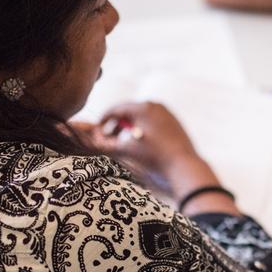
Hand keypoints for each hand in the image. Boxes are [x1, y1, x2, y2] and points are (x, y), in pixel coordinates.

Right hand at [70, 106, 239, 215]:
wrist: (184, 166)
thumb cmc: (153, 158)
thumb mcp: (125, 151)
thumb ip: (104, 145)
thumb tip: (87, 142)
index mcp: (142, 107)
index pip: (116, 108)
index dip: (103, 119)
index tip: (96, 130)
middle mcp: (154, 105)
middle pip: (128, 111)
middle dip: (116, 124)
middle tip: (108, 137)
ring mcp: (166, 112)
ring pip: (141, 116)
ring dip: (129, 127)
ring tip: (124, 141)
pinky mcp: (174, 121)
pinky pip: (152, 121)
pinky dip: (142, 129)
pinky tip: (140, 143)